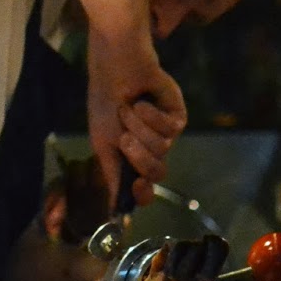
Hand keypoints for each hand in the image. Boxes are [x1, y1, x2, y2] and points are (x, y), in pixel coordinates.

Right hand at [85, 30, 185, 208]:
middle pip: (155, 172)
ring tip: (129, 109)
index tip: (136, 186)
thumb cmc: (105, 101)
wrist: (117, 68)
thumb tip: (114, 212)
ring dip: (140, 128)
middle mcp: (150, 148)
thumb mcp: (102, 141)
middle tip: (124, 137)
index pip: (143, 187)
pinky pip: (171, 129)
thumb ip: (112, 174)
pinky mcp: (178, 116)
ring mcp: (165, 133)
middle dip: (138, 155)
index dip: (142, 193)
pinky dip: (152, 115)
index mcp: (130, 157)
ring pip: (162, 149)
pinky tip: (142, 101)